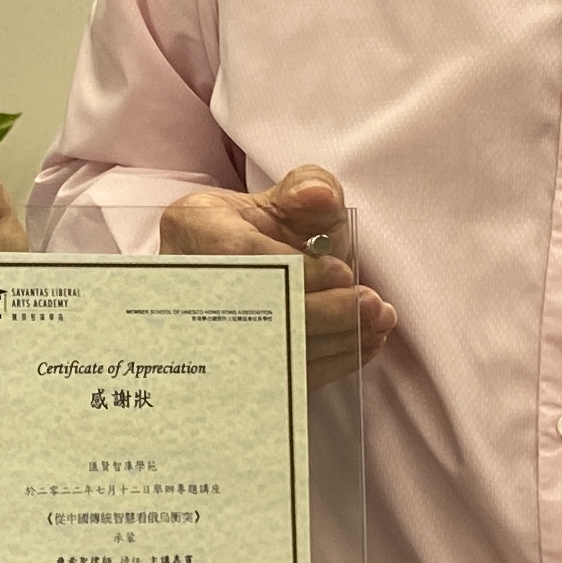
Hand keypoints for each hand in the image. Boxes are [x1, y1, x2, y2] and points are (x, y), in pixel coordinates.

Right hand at [161, 162, 396, 382]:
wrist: (257, 263)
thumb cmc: (272, 227)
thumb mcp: (291, 194)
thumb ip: (308, 186)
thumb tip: (318, 196)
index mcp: (193, 226)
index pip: (238, 254)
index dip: (295, 270)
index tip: (342, 273)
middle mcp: (184, 281)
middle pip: (249, 310)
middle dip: (321, 312)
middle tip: (369, 306)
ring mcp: (201, 329)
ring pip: (264, 350)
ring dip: (331, 341)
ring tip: (376, 325)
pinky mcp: (229, 363)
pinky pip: (276, 375)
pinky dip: (326, 363)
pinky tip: (361, 345)